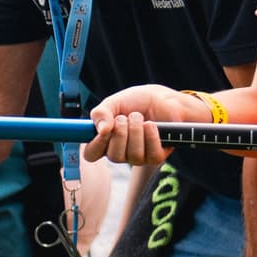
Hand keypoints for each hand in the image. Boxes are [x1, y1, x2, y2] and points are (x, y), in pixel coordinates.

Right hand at [83, 84, 201, 169]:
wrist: (164, 99)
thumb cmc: (138, 101)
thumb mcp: (115, 102)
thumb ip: (101, 113)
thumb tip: (102, 130)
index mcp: (105, 140)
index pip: (91, 154)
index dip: (96, 144)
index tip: (104, 129)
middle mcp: (120, 152)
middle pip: (113, 156)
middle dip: (120, 132)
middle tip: (125, 117)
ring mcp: (137, 157)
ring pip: (133, 156)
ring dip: (136, 131)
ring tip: (140, 118)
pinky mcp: (155, 157)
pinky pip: (150, 154)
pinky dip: (151, 136)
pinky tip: (151, 125)